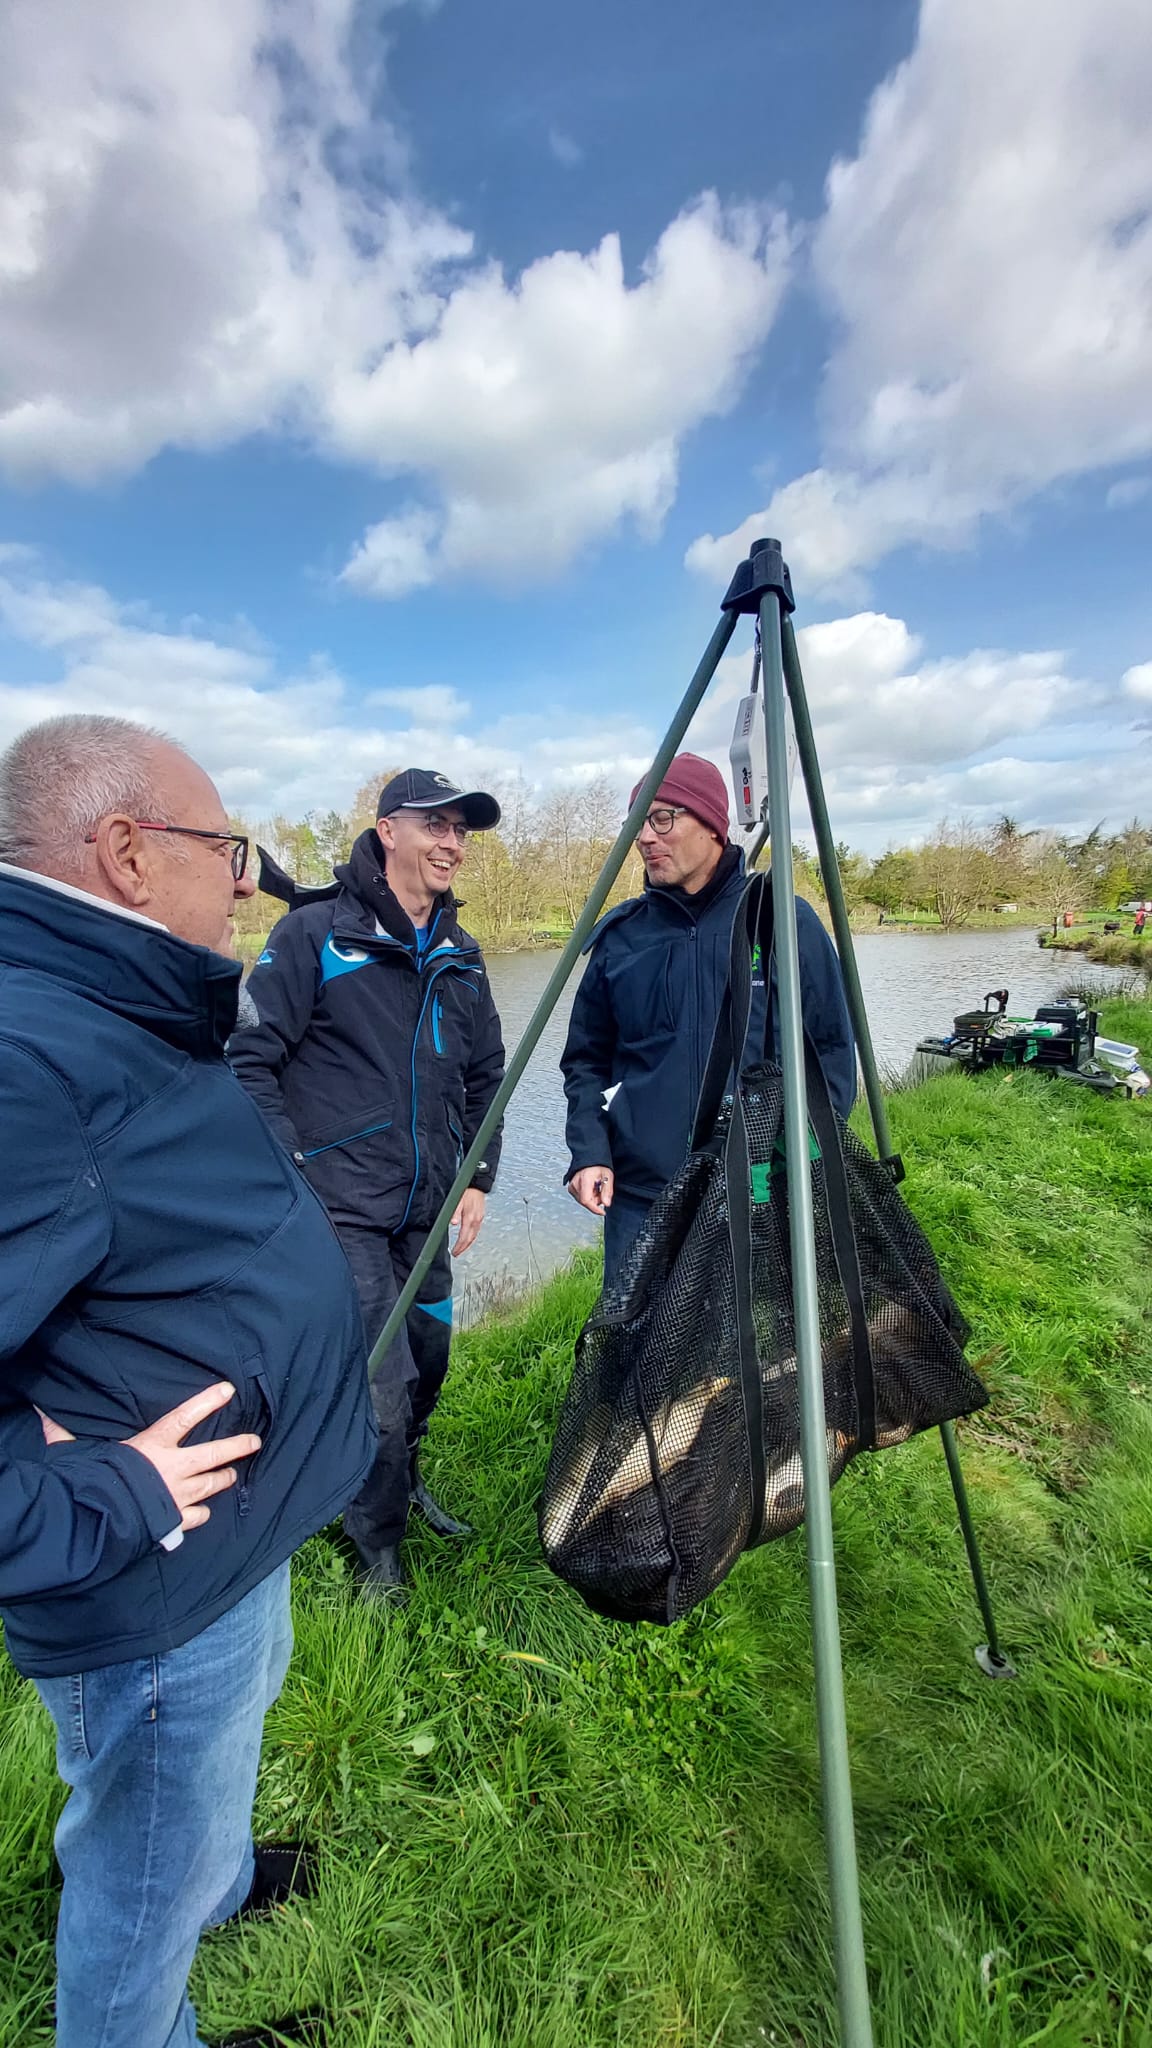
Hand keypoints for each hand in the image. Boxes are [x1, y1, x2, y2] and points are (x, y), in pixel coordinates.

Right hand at [39, 1382, 260, 1534]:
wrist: (102, 1521)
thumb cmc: (94, 1482)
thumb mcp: (82, 1454)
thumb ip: (67, 1435)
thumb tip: (44, 1417)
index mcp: (153, 1445)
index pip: (186, 1415)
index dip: (208, 1400)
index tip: (228, 1389)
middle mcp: (174, 1468)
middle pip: (215, 1453)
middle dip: (238, 1446)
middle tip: (254, 1441)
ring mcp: (181, 1495)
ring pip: (214, 1484)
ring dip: (224, 1478)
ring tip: (231, 1475)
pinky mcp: (179, 1519)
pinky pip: (200, 1515)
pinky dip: (201, 1512)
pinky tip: (202, 1511)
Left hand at [451, 1187, 485, 1256]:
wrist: (477, 1185)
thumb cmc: (466, 1191)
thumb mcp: (458, 1200)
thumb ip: (455, 1212)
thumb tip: (453, 1222)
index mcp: (470, 1217)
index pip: (464, 1237)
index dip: (459, 1246)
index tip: (455, 1252)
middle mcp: (476, 1220)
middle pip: (470, 1239)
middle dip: (463, 1248)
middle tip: (457, 1253)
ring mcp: (479, 1219)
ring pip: (474, 1236)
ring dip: (468, 1244)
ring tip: (462, 1249)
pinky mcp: (480, 1217)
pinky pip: (476, 1231)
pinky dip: (472, 1237)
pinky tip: (468, 1238)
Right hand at [568, 1166, 613, 1216]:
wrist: (589, 1158)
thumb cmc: (598, 1165)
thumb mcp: (607, 1176)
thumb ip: (607, 1191)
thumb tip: (606, 1204)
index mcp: (584, 1179)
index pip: (586, 1200)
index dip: (595, 1209)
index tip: (602, 1212)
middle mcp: (575, 1183)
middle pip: (585, 1202)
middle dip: (596, 1201)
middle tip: (602, 1191)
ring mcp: (571, 1186)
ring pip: (583, 1201)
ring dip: (592, 1198)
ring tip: (596, 1188)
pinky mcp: (571, 1188)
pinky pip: (580, 1197)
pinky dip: (588, 1196)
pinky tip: (591, 1189)